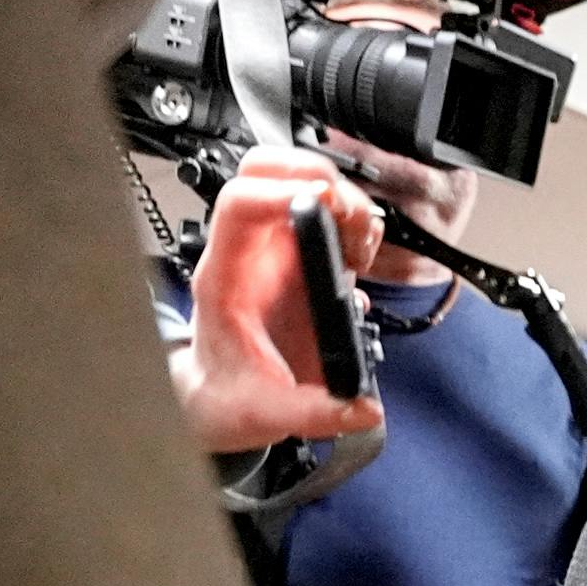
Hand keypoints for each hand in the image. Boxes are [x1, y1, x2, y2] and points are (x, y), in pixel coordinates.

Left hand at [171, 147, 386, 453]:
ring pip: (300, 184)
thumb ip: (313, 413)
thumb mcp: (264, 414)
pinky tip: (360, 258)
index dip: (282, 193)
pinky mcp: (301, 260)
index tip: (325, 208)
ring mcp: (274, 251)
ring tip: (361, 247)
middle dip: (315, 175)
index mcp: (227, 276)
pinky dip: (352, 223)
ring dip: (343, 201)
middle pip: (265, 170)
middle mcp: (248, 252)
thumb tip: (364, 407)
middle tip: (349, 214)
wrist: (222, 397)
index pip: (239, 204)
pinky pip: (326, 216)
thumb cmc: (230, 393)